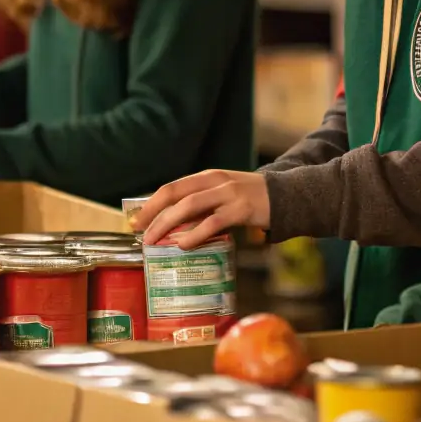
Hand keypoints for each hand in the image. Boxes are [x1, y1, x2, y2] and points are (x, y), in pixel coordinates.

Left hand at [129, 170, 269, 249]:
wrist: (285, 196)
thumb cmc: (249, 199)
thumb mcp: (222, 194)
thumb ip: (202, 205)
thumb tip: (172, 227)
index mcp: (207, 177)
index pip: (171, 188)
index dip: (150, 204)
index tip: (135, 220)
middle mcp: (215, 181)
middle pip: (174, 195)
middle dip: (152, 214)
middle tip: (138, 233)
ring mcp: (228, 194)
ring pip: (189, 207)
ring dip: (167, 224)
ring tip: (153, 241)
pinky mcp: (241, 209)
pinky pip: (212, 222)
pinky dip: (194, 234)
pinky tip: (182, 245)